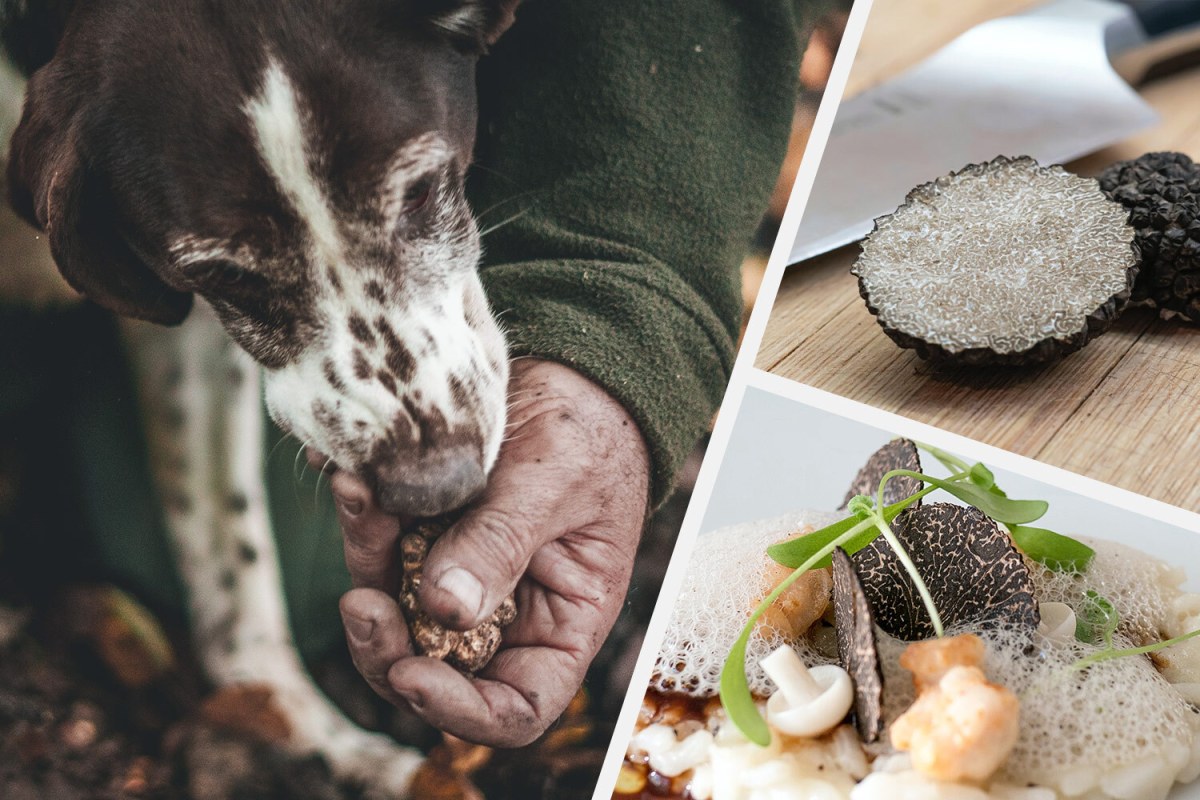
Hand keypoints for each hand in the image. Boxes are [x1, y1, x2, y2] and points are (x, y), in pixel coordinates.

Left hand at [328, 359, 649, 746]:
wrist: (571, 370)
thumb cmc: (590, 431)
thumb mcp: (555, 483)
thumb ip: (502, 544)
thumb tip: (443, 611)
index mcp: (561, 623)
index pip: (515, 707)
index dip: (461, 710)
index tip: (412, 674)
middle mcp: (507, 612)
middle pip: (435, 669)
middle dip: (387, 646)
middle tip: (358, 602)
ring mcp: (460, 573)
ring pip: (393, 605)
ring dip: (366, 559)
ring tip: (357, 492)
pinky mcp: (426, 533)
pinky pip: (381, 544)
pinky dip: (362, 515)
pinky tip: (350, 473)